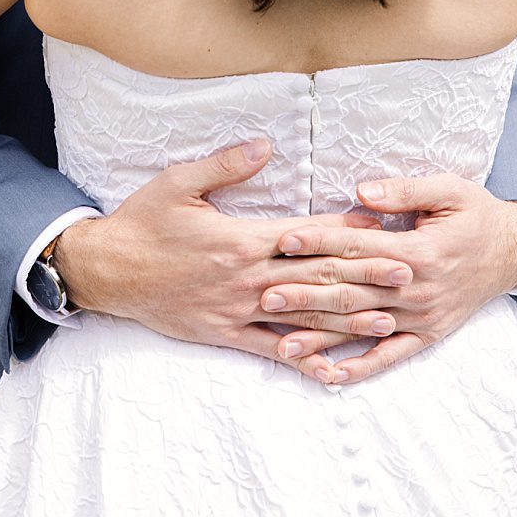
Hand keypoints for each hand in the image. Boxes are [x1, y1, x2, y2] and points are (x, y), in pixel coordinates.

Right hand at [50, 139, 412, 373]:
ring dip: (348, 319)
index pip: (305, 235)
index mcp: (240, 239)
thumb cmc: (142, 222)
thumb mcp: (176, 183)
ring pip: (302, 317)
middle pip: (315, 277)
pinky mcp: (224, 333)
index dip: (346, 231)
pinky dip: (304, 361)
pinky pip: (271, 350)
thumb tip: (265, 146)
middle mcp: (246, 278)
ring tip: (390, 320)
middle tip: (409, 276)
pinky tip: (334, 370)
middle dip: (364, 276)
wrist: (106, 271)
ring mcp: (237, 309)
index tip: (383, 227)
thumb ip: (224, 166)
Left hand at [268, 176, 516, 385]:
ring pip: (363, 327)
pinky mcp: (428, 335)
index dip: (320, 243)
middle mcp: (418, 289)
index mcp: (420, 252)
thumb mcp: (449, 190)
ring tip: (282, 345)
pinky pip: (391, 356)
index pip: (359, 249)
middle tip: (264, 296)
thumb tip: (361, 191)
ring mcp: (423, 317)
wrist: (514, 251)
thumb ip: (404, 191)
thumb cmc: (475, 213)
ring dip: (322, 337)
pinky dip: (361, 368)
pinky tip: (329, 377)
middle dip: (306, 294)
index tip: (282, 241)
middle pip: (353, 292)